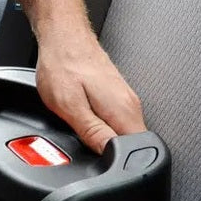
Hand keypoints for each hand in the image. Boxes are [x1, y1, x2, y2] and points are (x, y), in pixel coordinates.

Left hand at [35, 30, 145, 152]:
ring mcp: (125, 100)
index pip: (137, 149)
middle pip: (132, 145)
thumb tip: (108, 153)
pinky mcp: (116, 97)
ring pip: (123, 134)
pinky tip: (86, 122)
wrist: (63, 37)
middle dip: (113, 155)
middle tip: (87, 148)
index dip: (121, 163)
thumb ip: (92, 132)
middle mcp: (130, 104)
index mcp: (123, 110)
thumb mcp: (69, 105)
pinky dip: (102, 129)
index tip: (103, 164)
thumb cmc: (62, 65)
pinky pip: (116, 123)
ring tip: (84, 132)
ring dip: (106, 142)